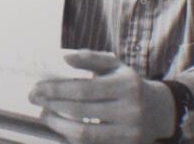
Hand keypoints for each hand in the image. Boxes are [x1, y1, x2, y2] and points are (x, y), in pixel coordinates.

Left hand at [29, 50, 173, 142]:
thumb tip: (65, 57)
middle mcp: (129, 110)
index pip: (83, 89)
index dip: (56, 90)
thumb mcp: (114, 66)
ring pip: (85, 134)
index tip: (36, 88)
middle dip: (52, 105)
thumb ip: (89, 58)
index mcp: (125, 86)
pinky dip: (71, 137)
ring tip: (44, 114)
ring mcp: (128, 133)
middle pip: (81, 112)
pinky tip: (60, 126)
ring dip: (58, 125)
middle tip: (34, 98)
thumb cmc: (128, 84)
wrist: (159, 111)